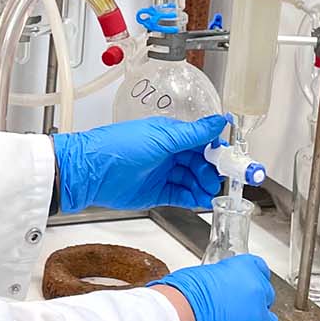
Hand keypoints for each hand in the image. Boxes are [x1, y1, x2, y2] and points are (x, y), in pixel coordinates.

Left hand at [50, 114, 227, 213]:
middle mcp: (167, 153)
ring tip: (209, 192)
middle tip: (218, 179)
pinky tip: (201, 199)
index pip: (201, 141)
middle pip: (199, 162)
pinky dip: (192, 197)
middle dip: (211, 170)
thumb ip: (193, 134)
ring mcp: (161, 173)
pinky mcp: (155, 192)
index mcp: (169, 134)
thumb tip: (219, 121)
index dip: (216, 149)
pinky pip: (180, 195)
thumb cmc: (119, 147)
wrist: (90, 172)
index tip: (229, 159)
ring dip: (203, 185)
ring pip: (191, 180)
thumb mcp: (161, 137)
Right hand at [149, 255, 277, 320]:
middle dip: (253, 301)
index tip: (246, 282)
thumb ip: (218, 280)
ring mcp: (258, 318)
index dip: (251, 277)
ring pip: (268, 320)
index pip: (259, 269)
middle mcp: (257, 291)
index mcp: (244, 268)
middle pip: (266, 294)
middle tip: (236, 307)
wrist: (180, 320)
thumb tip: (216, 289)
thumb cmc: (182, 296)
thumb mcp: (200, 275)